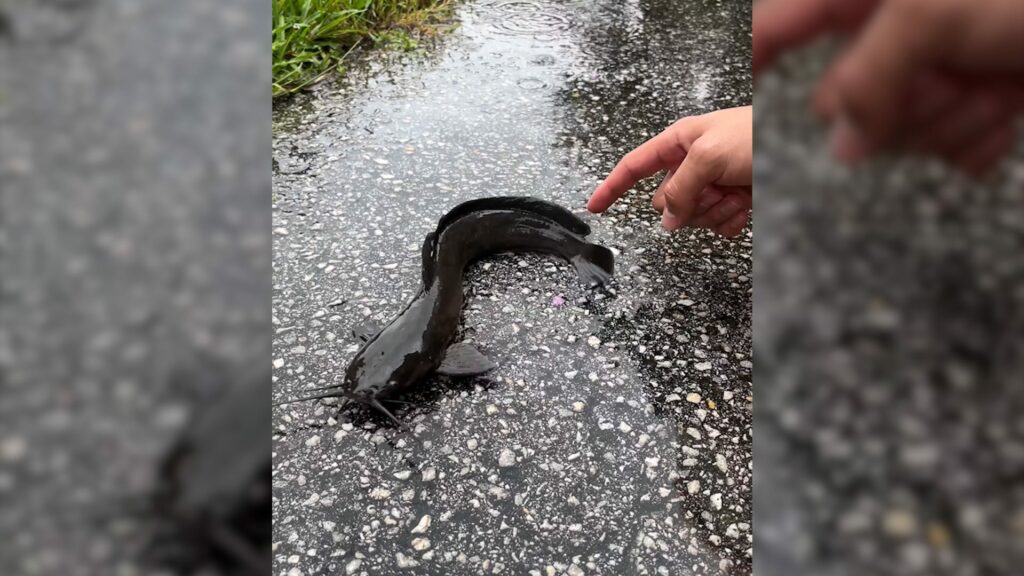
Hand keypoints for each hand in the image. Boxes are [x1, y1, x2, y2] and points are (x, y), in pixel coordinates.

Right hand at [587, 106, 752, 237]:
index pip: (634, 167)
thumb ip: (679, 188)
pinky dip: (730, 221)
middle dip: (687, 204)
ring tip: (735, 193)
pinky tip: (744, 207)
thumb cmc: (754, 136)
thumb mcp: (708, 156)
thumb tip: (665, 219)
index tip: (593, 206)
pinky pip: (718, 225)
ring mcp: (712, 184)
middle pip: (666, 201)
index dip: (612, 187)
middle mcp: (692, 164)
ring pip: (692, 217)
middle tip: (712, 191)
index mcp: (679, 143)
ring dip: (713, 211)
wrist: (798, 147)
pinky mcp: (732, 201)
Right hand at [754, 0, 1023, 174]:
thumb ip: (868, 76)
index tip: (738, 89)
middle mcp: (890, 35)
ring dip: (951, 121)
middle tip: (945, 78)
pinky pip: (944, 152)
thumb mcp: (930, 13)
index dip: (755, 53)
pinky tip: (1006, 108)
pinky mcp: (966, 107)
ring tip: (993, 82)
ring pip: (895, 135)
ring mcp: (929, 75)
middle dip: (895, 107)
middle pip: (840, 103)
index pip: (781, 25)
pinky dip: (976, 141)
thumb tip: (842, 143)